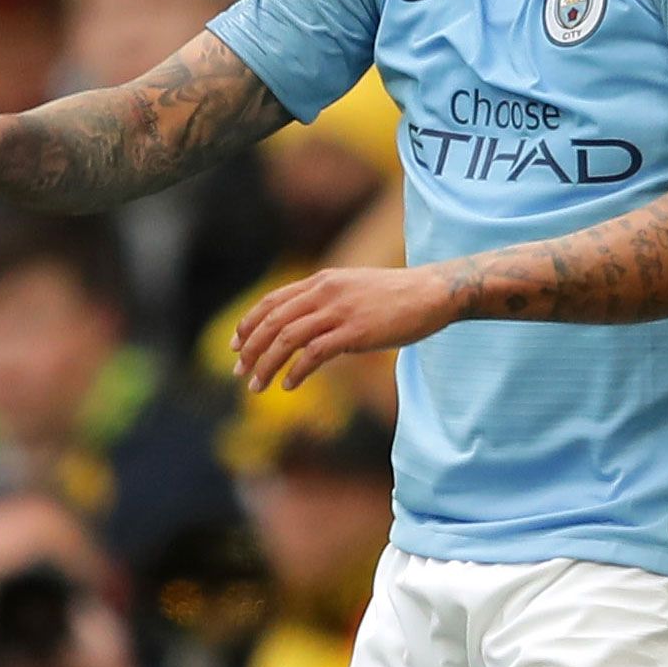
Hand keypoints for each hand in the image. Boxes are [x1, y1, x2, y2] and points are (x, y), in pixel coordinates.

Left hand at [230, 265, 458, 392]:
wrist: (432, 293)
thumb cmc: (396, 296)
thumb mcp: (353, 289)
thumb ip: (327, 303)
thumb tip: (307, 330)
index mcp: (322, 280)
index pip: (272, 301)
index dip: (248, 324)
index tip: (235, 345)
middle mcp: (325, 292)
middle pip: (273, 321)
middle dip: (251, 349)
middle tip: (239, 372)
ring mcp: (339, 311)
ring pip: (287, 339)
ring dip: (266, 364)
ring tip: (256, 386)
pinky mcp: (355, 332)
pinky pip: (314, 354)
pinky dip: (297, 371)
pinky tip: (289, 385)